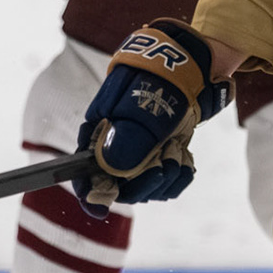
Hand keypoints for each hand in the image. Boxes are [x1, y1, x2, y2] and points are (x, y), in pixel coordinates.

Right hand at [74, 19, 233, 214]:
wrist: (190, 65)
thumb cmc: (158, 79)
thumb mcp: (141, 104)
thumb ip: (128, 138)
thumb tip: (113, 169)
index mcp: (99, 134)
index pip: (83, 172)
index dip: (88, 192)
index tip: (99, 207)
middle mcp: (116, 149)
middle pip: (120, 188)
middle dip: (144, 182)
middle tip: (164, 161)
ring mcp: (141, 155)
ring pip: (147, 189)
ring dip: (167, 176)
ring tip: (177, 150)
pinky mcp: (162, 157)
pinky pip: (168, 184)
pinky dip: (179, 175)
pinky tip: (185, 157)